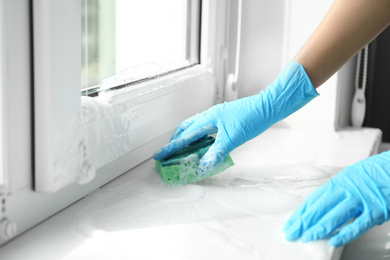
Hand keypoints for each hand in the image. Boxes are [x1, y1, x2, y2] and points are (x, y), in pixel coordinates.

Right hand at [153, 61, 317, 175]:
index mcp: (207, 119)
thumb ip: (216, 152)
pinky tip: (204, 145)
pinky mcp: (224, 119)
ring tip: (184, 151)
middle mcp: (209, 116)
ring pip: (196, 128)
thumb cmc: (251, 119)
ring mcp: (217, 116)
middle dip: (176, 141)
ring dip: (188, 139)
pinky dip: (201, 138)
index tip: (159, 156)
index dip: (171, 148)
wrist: (268, 107)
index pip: (185, 136)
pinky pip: (206, 129)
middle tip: (170, 153)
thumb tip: (203, 166)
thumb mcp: (233, 138)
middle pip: (186, 128)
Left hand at [283, 150, 389, 246]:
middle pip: (320, 207)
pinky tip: (334, 240)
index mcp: (339, 182)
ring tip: (307, 237)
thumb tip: (321, 207)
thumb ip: (338, 192)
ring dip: (319, 228)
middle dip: (304, 221)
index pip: (314, 199)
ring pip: (335, 216)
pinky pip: (358, 224)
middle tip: (292, 232)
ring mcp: (362, 200)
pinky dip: (345, 233)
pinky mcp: (377, 210)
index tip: (292, 222)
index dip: (301, 212)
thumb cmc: (376, 173)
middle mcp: (347, 190)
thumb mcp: (351, 177)